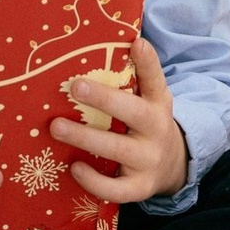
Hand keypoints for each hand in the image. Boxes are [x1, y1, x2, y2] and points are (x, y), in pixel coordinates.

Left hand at [49, 36, 188, 203]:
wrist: (172, 165)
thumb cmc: (148, 122)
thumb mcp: (150, 97)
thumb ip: (135, 75)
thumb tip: (117, 41)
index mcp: (158, 102)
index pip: (154, 79)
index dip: (147, 61)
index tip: (136, 43)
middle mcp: (156, 129)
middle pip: (132, 112)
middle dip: (104, 99)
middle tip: (75, 86)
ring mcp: (148, 160)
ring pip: (116, 149)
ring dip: (84, 137)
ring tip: (56, 127)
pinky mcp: (139, 187)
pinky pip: (115, 188)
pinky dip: (93, 181)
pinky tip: (74, 167)